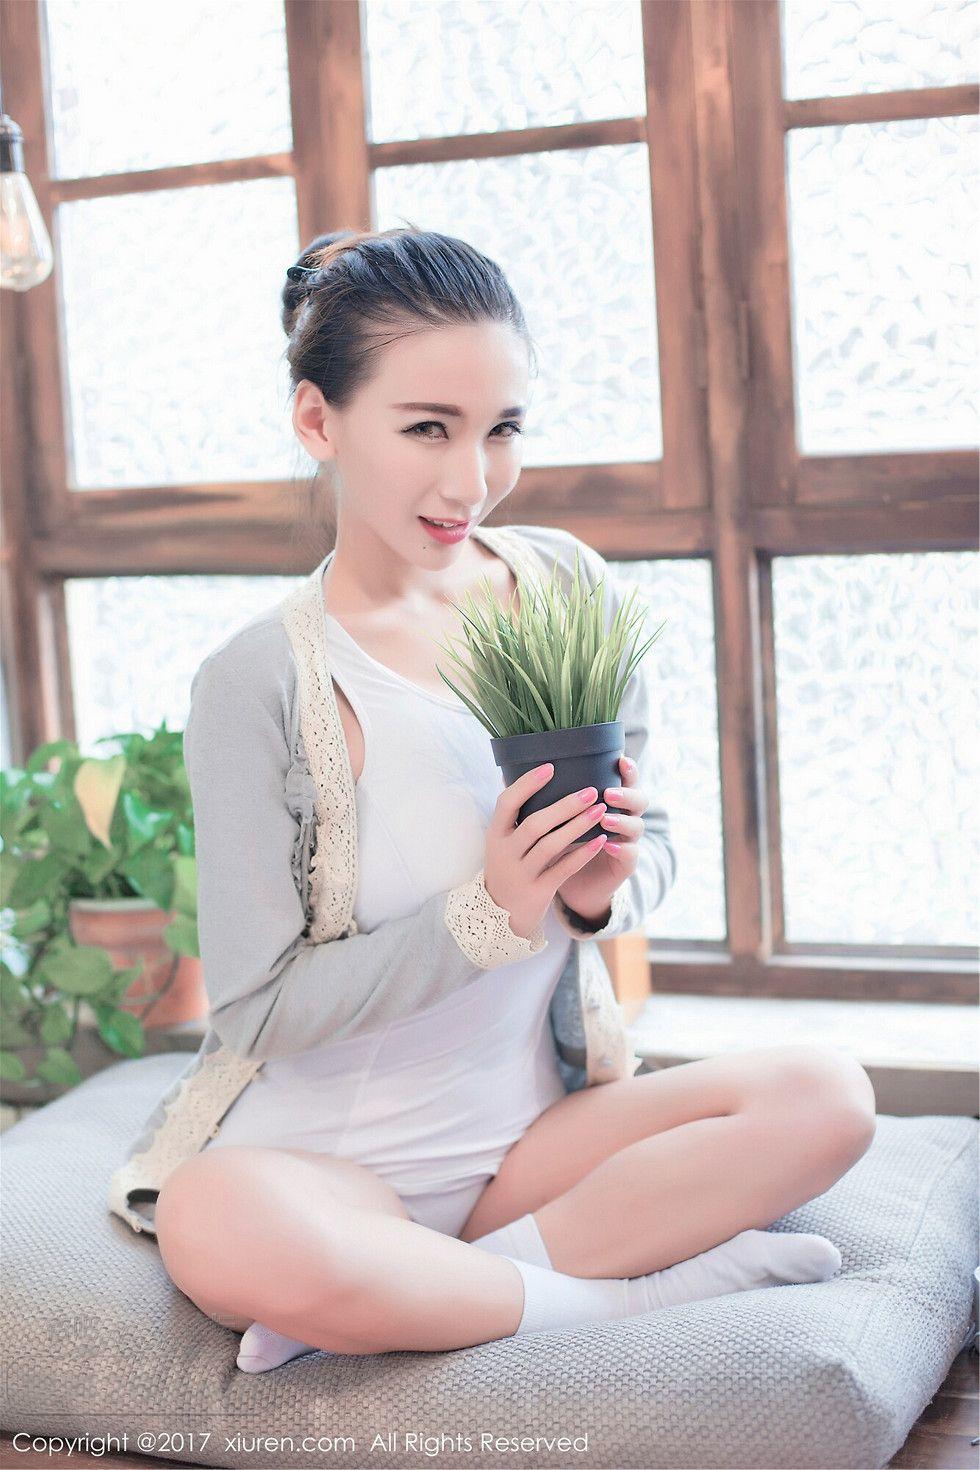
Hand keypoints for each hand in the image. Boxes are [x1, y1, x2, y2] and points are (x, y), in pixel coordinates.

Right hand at [483, 763, 613, 939]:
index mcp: (495, 835)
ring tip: (600, 811)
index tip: (550, 767)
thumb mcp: (502, 842)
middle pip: (535, 824)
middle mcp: (505, 853)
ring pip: (551, 846)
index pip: (507, 803)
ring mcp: (521, 874)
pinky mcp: (538, 892)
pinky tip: (600, 840)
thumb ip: (514, 815)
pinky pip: (563, 870)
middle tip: (590, 791)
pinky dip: (582, 854)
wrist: (499, 915)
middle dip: (565, 806)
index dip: (527, 784)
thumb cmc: (508, 867)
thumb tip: (522, 772)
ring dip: (577, 826)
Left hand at [555, 754, 646, 925]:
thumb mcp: (555, 819)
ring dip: (621, 821)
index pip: (626, 780)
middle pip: (639, 800)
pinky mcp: (625, 864)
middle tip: (607, 793)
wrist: (570, 884)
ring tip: (604, 819)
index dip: (628, 770)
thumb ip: (550, 797)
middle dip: (626, 794)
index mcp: (610, 801)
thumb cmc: (559, 845)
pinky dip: (621, 849)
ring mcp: (627, 841)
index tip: (619, 759)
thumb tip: (515, 770)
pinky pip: (631, 855)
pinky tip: (607, 845)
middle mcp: (623, 818)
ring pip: (637, 826)